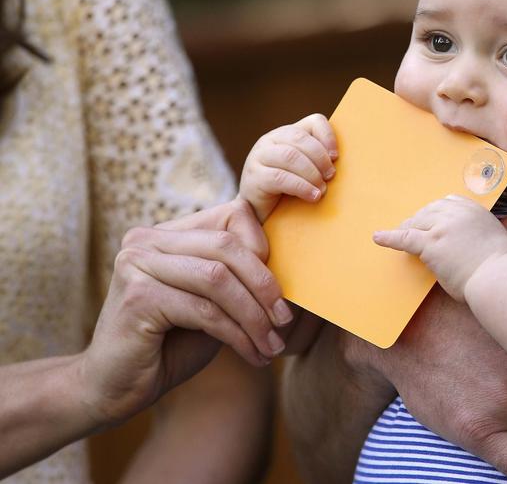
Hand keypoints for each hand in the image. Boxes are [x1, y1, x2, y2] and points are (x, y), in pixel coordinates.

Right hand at [80, 198, 292, 428]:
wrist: (115, 388)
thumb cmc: (171, 343)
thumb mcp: (213, 302)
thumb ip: (239, 277)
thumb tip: (295, 261)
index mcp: (168, 232)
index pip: (232, 215)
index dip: (263, 247)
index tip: (281, 290)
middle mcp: (147, 239)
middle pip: (227, 246)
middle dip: (264, 284)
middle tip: (285, 319)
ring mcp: (137, 264)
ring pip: (218, 279)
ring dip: (254, 316)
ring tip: (272, 344)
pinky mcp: (137, 296)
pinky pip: (204, 311)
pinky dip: (237, 335)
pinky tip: (253, 355)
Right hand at [239, 113, 337, 221]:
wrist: (257, 212)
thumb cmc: (287, 189)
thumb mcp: (304, 170)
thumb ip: (317, 160)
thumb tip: (339, 160)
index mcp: (287, 133)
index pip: (313, 121)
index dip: (328, 136)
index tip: (336, 157)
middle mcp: (270, 140)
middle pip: (300, 138)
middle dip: (320, 158)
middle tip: (330, 176)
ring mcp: (259, 157)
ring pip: (290, 156)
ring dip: (312, 173)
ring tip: (322, 190)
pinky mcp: (254, 177)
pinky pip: (280, 178)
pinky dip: (301, 187)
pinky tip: (312, 196)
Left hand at [373, 195, 506, 299]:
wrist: (501, 276)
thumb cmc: (501, 266)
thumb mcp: (492, 237)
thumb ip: (476, 232)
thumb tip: (463, 243)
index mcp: (473, 208)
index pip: (446, 202)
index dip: (435, 213)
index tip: (430, 220)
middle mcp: (456, 212)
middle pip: (428, 211)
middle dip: (419, 221)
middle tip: (410, 230)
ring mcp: (442, 227)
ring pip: (416, 223)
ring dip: (408, 230)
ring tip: (398, 237)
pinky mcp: (431, 243)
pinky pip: (405, 238)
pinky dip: (389, 238)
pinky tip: (378, 238)